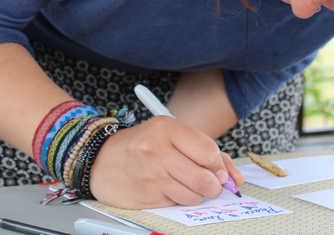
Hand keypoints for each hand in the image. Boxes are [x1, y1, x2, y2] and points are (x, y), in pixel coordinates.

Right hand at [88, 116, 241, 208]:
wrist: (101, 160)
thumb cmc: (142, 145)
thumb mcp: (171, 135)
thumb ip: (203, 150)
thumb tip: (232, 177)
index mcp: (168, 128)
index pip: (209, 151)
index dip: (218, 165)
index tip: (216, 169)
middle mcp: (159, 150)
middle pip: (205, 179)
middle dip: (213, 185)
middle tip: (208, 183)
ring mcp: (152, 175)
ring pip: (194, 195)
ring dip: (195, 194)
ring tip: (182, 183)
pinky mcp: (146, 196)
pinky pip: (177, 204)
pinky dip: (177, 199)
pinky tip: (165, 188)